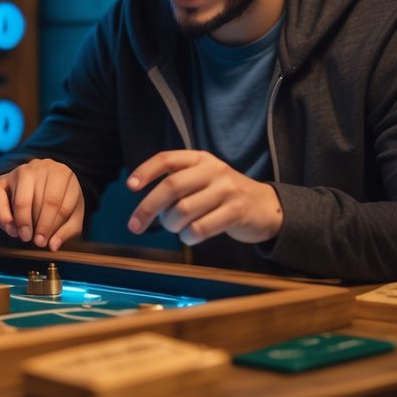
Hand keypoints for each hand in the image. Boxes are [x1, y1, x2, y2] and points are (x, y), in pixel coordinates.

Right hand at [0, 159, 84, 250]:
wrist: (24, 190)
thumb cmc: (51, 204)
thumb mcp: (67, 217)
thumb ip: (66, 231)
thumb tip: (54, 245)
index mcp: (65, 175)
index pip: (63, 204)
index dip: (54, 227)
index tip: (45, 243)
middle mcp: (45, 167)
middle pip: (47, 200)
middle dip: (41, 225)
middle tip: (36, 242)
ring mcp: (23, 170)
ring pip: (24, 200)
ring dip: (24, 222)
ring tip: (24, 236)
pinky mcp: (3, 178)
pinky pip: (1, 199)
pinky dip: (5, 217)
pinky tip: (11, 230)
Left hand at [125, 150, 282, 244]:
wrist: (266, 207)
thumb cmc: (223, 195)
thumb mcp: (204, 178)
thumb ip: (178, 182)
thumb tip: (145, 205)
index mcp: (201, 159)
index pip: (167, 159)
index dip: (146, 171)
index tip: (130, 186)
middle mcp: (213, 170)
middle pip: (171, 186)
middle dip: (147, 207)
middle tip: (134, 225)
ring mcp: (227, 190)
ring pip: (183, 210)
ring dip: (171, 225)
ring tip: (175, 228)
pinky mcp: (236, 212)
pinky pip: (200, 228)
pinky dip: (188, 237)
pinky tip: (190, 236)